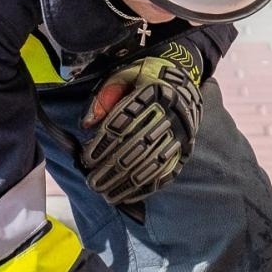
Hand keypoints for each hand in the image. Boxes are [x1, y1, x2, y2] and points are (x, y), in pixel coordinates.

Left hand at [77, 42, 202, 205]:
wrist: (182, 81)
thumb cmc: (145, 79)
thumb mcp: (124, 76)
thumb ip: (104, 96)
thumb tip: (87, 125)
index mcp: (151, 94)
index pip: (123, 125)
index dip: (103, 144)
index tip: (87, 159)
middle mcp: (168, 116)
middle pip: (136, 148)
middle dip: (112, 169)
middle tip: (92, 183)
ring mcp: (178, 135)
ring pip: (151, 164)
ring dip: (127, 182)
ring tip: (107, 194)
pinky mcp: (184, 148)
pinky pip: (166, 172)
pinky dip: (147, 187)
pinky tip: (129, 195)